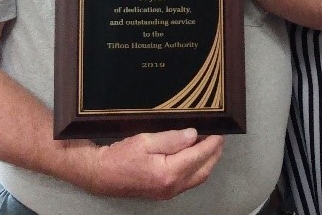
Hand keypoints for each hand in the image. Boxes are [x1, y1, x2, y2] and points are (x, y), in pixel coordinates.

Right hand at [76, 129, 223, 198]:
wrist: (102, 175)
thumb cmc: (120, 156)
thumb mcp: (146, 140)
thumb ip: (172, 138)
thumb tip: (194, 135)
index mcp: (168, 172)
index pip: (199, 156)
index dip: (212, 142)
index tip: (220, 130)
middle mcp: (172, 186)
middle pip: (204, 169)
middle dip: (214, 152)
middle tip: (219, 135)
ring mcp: (169, 191)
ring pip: (198, 177)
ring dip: (208, 160)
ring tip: (211, 142)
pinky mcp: (165, 191)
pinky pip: (189, 180)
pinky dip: (197, 167)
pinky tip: (196, 154)